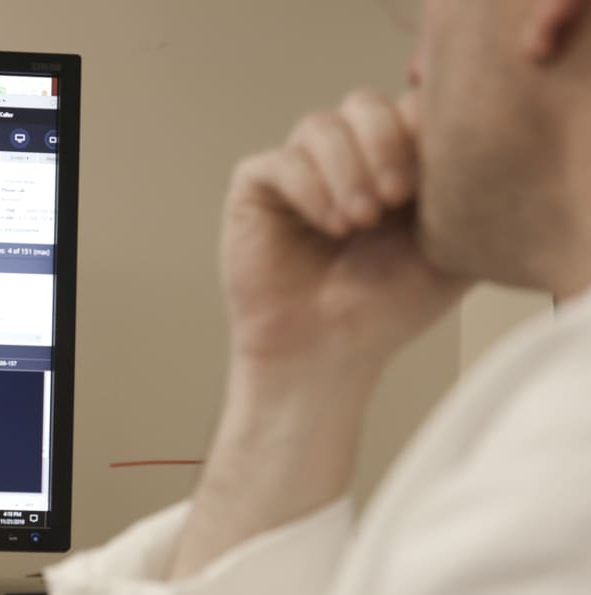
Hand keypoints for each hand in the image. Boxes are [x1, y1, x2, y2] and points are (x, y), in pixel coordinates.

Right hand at [221, 90, 469, 376]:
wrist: (326, 351)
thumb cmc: (388, 306)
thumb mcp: (452, 244)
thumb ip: (469, 189)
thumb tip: (477, 137)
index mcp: (394, 161)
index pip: (409, 106)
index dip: (421, 131)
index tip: (428, 187)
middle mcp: (345, 157)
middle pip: (364, 103)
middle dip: (384, 144)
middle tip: (395, 200)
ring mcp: (298, 169)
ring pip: (320, 126)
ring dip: (346, 171)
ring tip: (359, 223)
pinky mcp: (256, 187)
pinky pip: (279, 161)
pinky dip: (309, 189)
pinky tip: (330, 228)